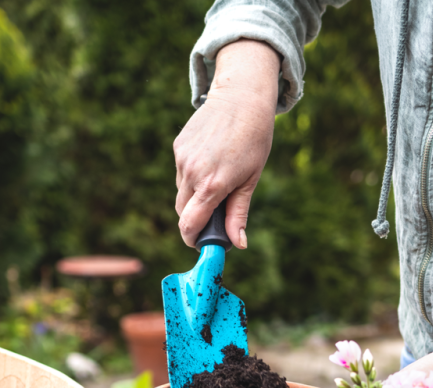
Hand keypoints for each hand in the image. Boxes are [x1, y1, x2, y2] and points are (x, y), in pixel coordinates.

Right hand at [174, 40, 279, 248]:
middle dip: (194, 220)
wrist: (242, 97)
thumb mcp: (251, 180)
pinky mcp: (178, 147)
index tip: (200, 243)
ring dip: (194, 198)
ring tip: (217, 182)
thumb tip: (238, 244)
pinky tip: (210, 163)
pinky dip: (192, 177)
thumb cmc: (254, 140)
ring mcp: (182, 159)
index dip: (192, 239)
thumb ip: (239, 214)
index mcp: (212, 186)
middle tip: (213, 216)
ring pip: (181, 193)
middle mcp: (192, 173)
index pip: (189, 224)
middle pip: (182, 212)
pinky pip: (181, 173)